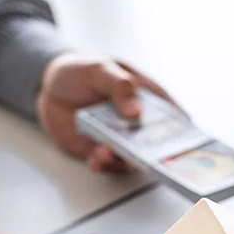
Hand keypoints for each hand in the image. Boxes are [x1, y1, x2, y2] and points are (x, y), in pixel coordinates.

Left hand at [36, 53, 183, 171]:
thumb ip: (120, 86)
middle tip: (144, 156)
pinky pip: (108, 163)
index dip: (183, 130)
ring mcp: (120, 137)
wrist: (48, 87)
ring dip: (121, 158)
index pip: (172, 115)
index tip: (185, 142)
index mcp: (146, 97)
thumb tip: (136, 112)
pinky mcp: (101, 149)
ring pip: (132, 157)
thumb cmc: (80, 71)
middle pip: (156, 143)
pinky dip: (103, 164)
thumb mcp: (100, 69)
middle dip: (153, 153)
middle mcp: (137, 122)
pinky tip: (95, 159)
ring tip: (105, 151)